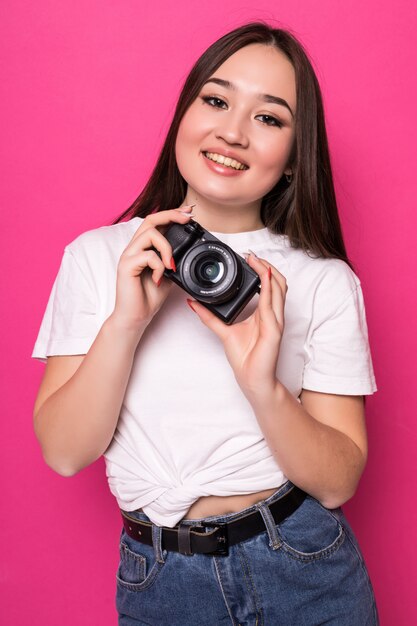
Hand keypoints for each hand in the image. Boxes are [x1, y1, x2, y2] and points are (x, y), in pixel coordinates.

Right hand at [111, 205, 194, 330]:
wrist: (136, 317)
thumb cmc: (148, 297)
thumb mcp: (168, 275)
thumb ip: (173, 260)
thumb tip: (188, 250)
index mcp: (143, 248)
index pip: (155, 223)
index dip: (172, 214)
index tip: (189, 212)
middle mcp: (134, 248)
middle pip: (150, 219)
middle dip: (171, 215)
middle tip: (188, 218)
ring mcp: (128, 256)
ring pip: (149, 234)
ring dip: (166, 247)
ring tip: (172, 265)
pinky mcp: (126, 266)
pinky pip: (147, 256)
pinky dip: (159, 267)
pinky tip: (159, 279)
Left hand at [186, 251, 287, 398]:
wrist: (253, 379)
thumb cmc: (245, 358)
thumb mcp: (224, 331)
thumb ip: (209, 316)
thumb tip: (193, 303)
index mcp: (265, 314)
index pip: (270, 286)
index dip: (263, 270)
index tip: (248, 259)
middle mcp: (273, 315)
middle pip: (278, 282)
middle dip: (267, 265)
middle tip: (252, 256)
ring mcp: (276, 321)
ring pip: (279, 289)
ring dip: (269, 272)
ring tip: (257, 261)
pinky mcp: (274, 329)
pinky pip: (272, 304)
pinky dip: (268, 289)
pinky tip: (263, 277)